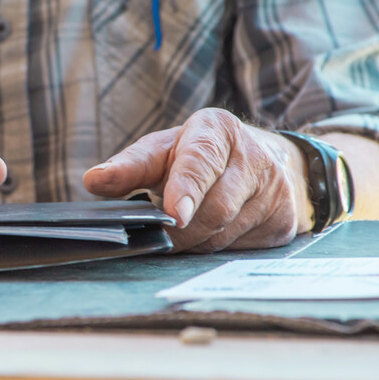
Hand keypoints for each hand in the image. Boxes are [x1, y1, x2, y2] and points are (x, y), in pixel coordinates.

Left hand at [83, 108, 311, 251]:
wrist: (265, 162)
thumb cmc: (199, 156)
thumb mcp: (163, 151)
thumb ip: (130, 167)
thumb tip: (94, 181)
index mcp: (216, 129)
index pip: (201, 161)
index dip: (186, 188)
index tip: (173, 214)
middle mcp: (253, 156)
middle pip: (214, 209)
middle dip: (181, 230)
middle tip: (159, 236)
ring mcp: (274, 191)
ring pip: (224, 235)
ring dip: (195, 242)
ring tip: (183, 231)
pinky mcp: (284, 222)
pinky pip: (241, 250)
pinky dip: (218, 248)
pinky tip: (212, 235)